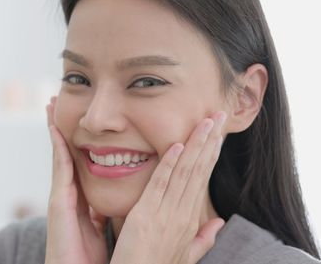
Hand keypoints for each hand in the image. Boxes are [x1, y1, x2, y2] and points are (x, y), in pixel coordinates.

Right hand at [44, 96, 107, 263]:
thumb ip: (106, 213)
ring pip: (59, 154)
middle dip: (62, 127)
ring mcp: (61, 196)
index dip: (81, 140)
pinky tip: (55, 127)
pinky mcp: (58, 202)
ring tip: (52, 103)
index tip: (80, 119)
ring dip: (55, 128)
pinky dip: (57, 146)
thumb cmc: (90, 260)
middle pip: (67, 152)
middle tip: (57, 100)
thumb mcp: (103, 229)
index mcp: (82, 200)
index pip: (82, 163)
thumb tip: (119, 202)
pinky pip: (59, 167)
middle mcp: (69, 194)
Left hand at [110, 112, 226, 263]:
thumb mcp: (186, 255)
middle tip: (219, 115)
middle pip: (199, 170)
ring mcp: (165, 214)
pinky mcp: (146, 215)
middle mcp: (182, 214)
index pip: (203, 178)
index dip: (211, 153)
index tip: (218, 132)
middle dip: (209, 141)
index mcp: (189, 220)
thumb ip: (203, 238)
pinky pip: (160, 185)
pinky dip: (169, 164)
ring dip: (196, 145)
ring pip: (185, 173)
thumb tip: (220, 222)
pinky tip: (176, 145)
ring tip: (206, 121)